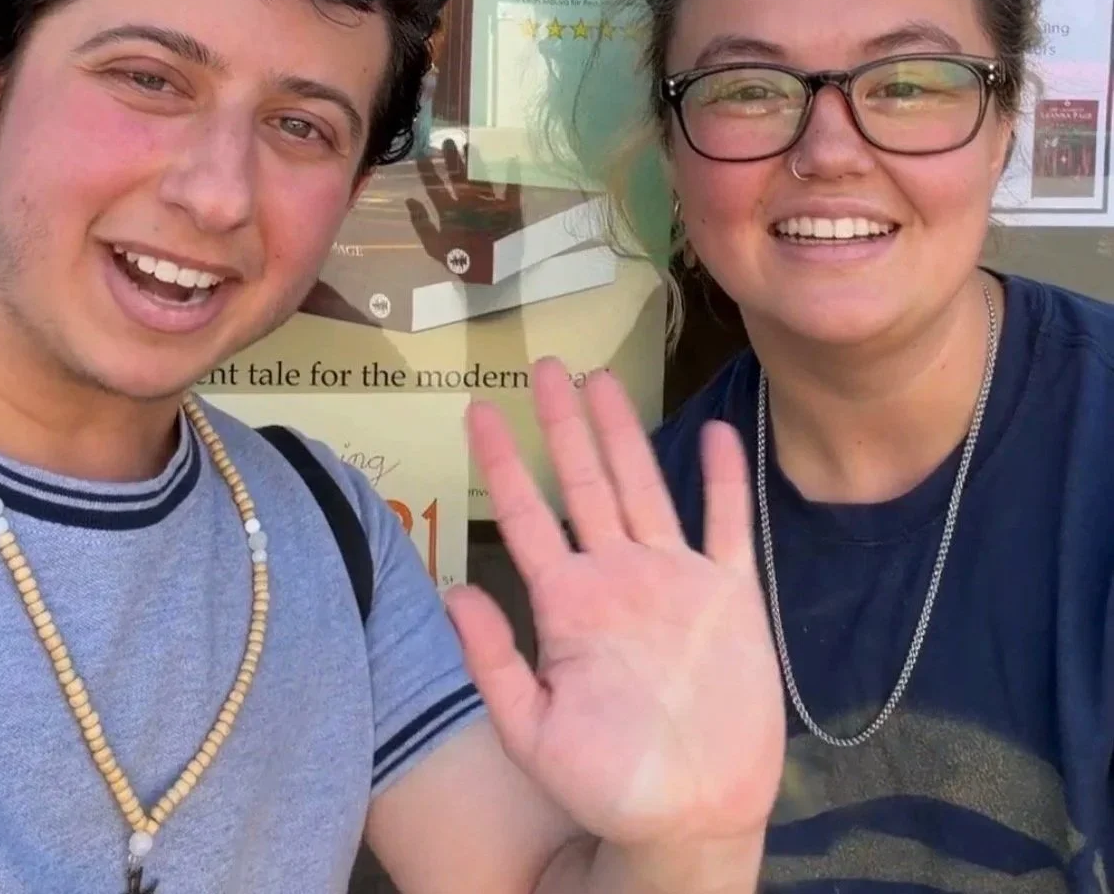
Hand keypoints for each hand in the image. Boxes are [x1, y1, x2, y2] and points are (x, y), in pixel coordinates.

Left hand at [445, 359, 785, 853]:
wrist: (692, 817)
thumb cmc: (608, 784)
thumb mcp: (532, 733)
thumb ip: (493, 662)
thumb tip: (453, 590)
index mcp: (568, 602)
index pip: (526, 514)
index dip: (501, 461)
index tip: (480, 409)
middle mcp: (616, 575)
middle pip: (585, 481)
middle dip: (563, 423)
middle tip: (546, 365)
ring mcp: (675, 578)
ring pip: (645, 486)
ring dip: (626, 433)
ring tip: (604, 378)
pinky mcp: (730, 595)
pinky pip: (729, 525)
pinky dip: (724, 480)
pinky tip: (719, 433)